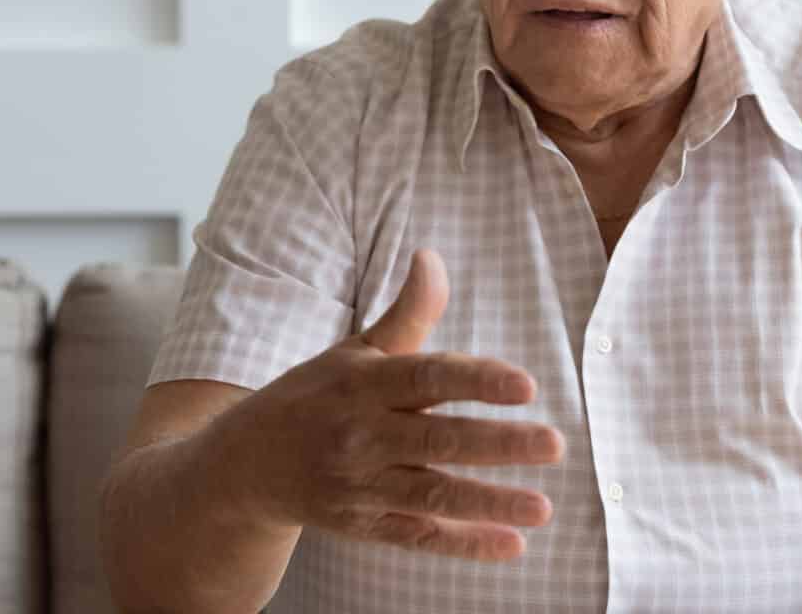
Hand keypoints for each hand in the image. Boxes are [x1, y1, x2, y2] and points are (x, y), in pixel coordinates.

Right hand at [224, 248, 565, 562]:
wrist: (246, 464)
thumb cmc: (317, 395)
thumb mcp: (356, 350)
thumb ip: (407, 314)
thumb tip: (431, 256)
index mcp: (365, 384)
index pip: (427, 378)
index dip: (477, 380)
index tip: (526, 385)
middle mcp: (361, 435)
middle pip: (438, 440)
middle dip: (498, 445)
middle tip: (555, 443)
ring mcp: (361, 485)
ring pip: (431, 496)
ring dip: (490, 503)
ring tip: (544, 508)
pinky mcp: (363, 526)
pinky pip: (417, 537)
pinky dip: (463, 544)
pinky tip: (510, 544)